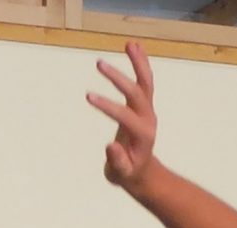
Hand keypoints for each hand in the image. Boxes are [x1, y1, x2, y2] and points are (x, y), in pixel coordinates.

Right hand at [89, 42, 158, 190]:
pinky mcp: (144, 105)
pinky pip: (145, 82)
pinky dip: (141, 64)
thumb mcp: (120, 174)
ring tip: (129, 44)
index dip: (108, 106)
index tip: (88, 97)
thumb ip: (117, 162)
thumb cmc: (128, 173)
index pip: (125, 116)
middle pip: (137, 94)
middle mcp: (147, 119)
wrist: (143, 172)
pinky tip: (134, 47)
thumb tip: (111, 146)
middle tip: (99, 64)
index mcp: (142, 136)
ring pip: (146, 83)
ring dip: (138, 63)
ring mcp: (147, 111)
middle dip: (119, 79)